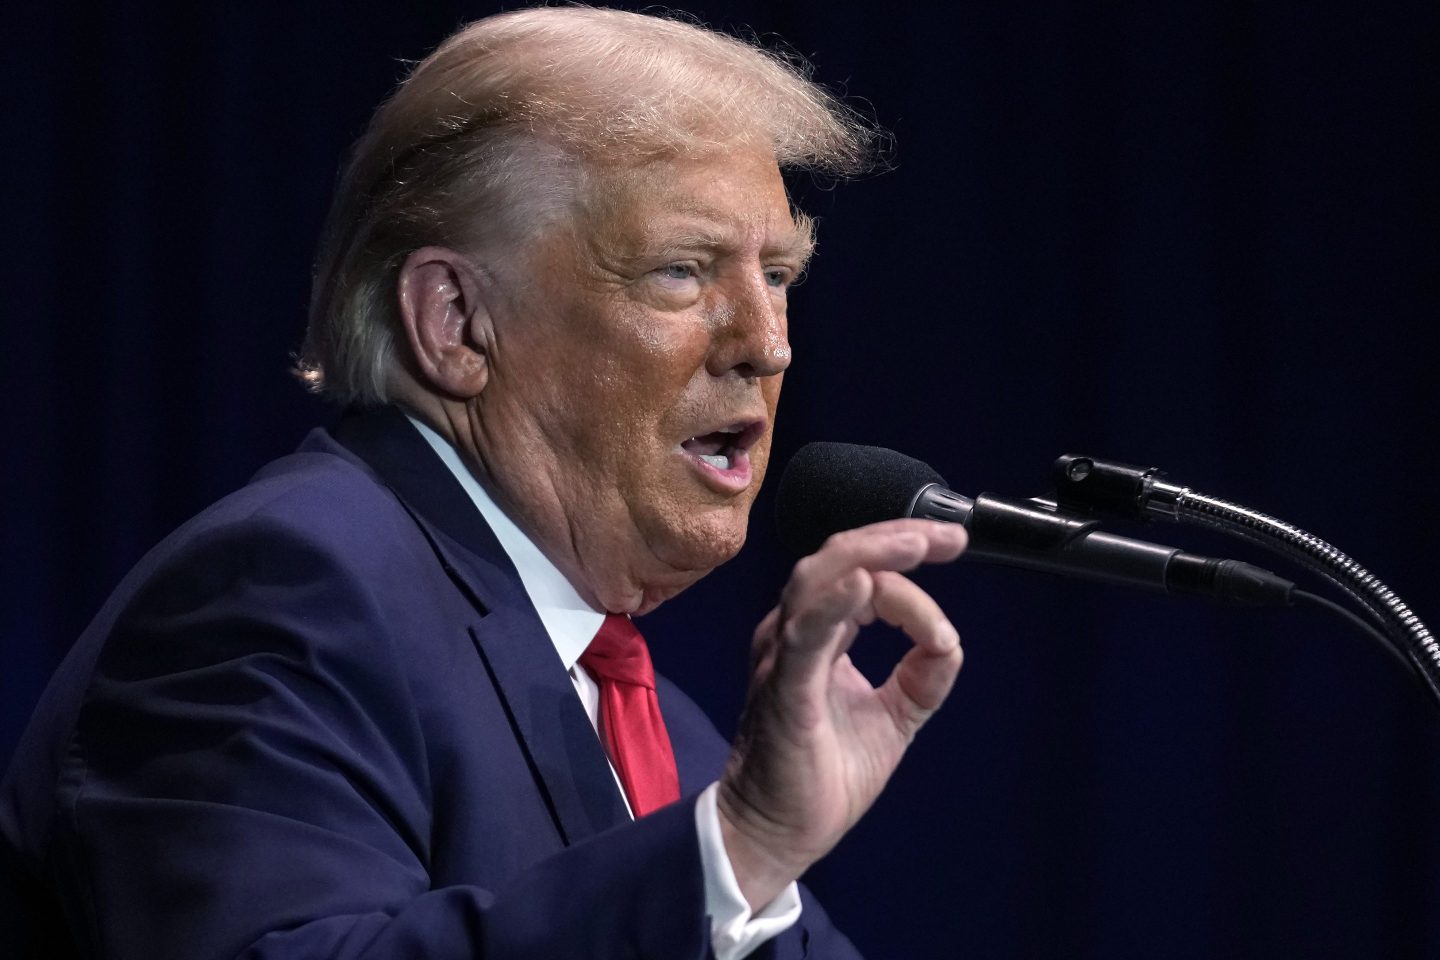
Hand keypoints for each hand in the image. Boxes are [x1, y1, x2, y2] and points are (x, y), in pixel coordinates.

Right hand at [716, 518, 967, 908]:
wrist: (779, 832)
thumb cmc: (823, 775)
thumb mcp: (894, 716)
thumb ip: (922, 676)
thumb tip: (948, 641)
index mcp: (818, 634)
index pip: (861, 571)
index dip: (905, 557)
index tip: (954, 560)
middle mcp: (794, 632)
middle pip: (838, 557)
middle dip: (895, 537)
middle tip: (949, 536)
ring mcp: (784, 656)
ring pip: (818, 579)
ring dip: (870, 556)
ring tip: (917, 545)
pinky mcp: (784, 689)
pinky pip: (806, 635)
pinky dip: (834, 603)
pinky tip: (863, 584)